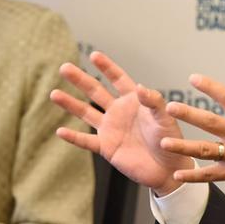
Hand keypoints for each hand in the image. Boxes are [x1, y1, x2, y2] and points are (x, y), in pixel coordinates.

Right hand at [51, 51, 190, 194]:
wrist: (168, 168)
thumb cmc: (170, 140)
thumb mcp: (165, 118)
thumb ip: (153, 102)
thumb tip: (141, 87)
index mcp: (133, 100)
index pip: (117, 79)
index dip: (106, 67)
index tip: (94, 55)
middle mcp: (118, 111)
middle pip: (95, 92)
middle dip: (80, 79)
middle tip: (64, 67)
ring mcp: (110, 129)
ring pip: (86, 113)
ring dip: (70, 104)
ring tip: (54, 94)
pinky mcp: (106, 148)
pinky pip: (86, 141)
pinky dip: (73, 137)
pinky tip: (60, 130)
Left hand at [161, 75, 224, 201]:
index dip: (211, 87)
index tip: (193, 78)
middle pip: (212, 122)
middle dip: (190, 114)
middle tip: (171, 107)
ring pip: (206, 149)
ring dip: (184, 146)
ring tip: (164, 143)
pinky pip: (211, 175)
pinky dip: (194, 175)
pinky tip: (177, 173)